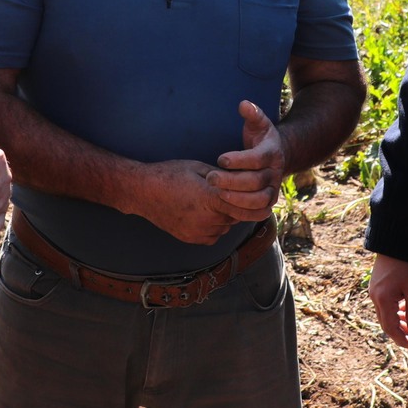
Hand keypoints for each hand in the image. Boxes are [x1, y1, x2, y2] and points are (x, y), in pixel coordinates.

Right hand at [131, 159, 259, 244]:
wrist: (143, 192)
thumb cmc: (171, 174)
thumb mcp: (200, 169)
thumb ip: (225, 178)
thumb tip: (244, 180)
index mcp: (213, 199)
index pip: (248, 208)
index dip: (258, 206)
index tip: (264, 202)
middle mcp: (209, 219)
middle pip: (236, 216)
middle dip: (237, 206)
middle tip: (227, 195)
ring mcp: (199, 232)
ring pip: (225, 226)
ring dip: (224, 217)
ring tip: (208, 202)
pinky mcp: (191, 239)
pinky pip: (213, 235)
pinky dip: (213, 226)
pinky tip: (200, 213)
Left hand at [207, 100, 287, 213]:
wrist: (275, 157)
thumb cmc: (260, 139)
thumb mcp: (258, 123)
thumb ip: (252, 114)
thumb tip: (244, 104)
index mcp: (272, 152)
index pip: (257, 158)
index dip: (239, 160)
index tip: (220, 159)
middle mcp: (275, 172)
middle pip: (255, 181)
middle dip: (231, 181)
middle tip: (210, 178)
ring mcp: (274, 188)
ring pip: (258, 199)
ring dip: (237, 199)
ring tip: (217, 193)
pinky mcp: (268, 201)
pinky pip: (258, 211)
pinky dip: (243, 212)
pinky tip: (225, 205)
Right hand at [367, 253, 407, 349]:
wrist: (395, 241)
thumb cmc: (407, 264)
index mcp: (383, 299)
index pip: (391, 328)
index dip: (402, 340)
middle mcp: (375, 297)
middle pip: (386, 324)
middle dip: (400, 334)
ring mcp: (374, 291)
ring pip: (385, 315)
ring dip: (398, 323)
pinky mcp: (376, 286)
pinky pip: (384, 305)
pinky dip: (394, 312)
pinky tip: (405, 310)